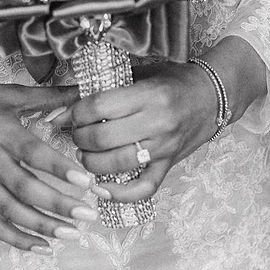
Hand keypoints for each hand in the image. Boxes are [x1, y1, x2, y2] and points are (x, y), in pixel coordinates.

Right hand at [0, 78, 106, 251]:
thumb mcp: (6, 94)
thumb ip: (45, 97)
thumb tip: (80, 92)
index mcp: (1, 133)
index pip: (33, 154)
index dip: (59, 168)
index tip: (86, 181)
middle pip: (27, 190)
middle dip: (60, 205)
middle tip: (88, 214)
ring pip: (13, 212)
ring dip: (43, 226)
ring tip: (72, 234)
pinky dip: (17, 239)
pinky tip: (41, 247)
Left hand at [67, 61, 218, 207]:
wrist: (212, 96)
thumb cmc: (173, 80)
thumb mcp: (139, 75)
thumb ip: (101, 92)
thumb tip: (57, 113)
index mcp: (149, 94)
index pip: (99, 106)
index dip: (76, 112)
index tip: (71, 115)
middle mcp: (157, 122)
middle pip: (103, 137)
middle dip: (79, 138)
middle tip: (77, 134)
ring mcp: (164, 147)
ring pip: (117, 163)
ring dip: (91, 162)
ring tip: (86, 154)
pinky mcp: (169, 165)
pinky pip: (142, 188)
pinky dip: (118, 194)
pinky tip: (100, 189)